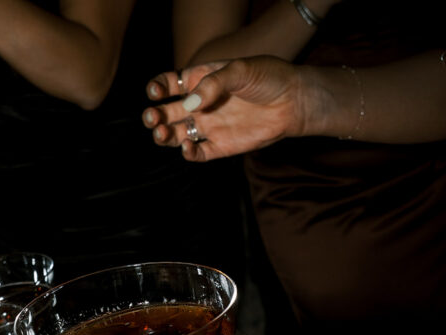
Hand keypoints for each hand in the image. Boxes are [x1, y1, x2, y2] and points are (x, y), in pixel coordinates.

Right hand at [141, 56, 303, 161]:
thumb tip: (191, 103)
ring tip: (162, 134)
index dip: (157, 89)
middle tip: (153, 118)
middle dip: (154, 116)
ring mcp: (210, 126)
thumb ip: (214, 84)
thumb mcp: (240, 70)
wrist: (292, 101)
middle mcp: (201, 104)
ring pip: (177, 135)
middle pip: (167, 113)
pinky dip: (189, 154)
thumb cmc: (268, 78)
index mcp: (200, 80)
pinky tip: (188, 148)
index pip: (169, 85)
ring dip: (164, 136)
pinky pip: (198, 153)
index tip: (155, 92)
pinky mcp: (221, 146)